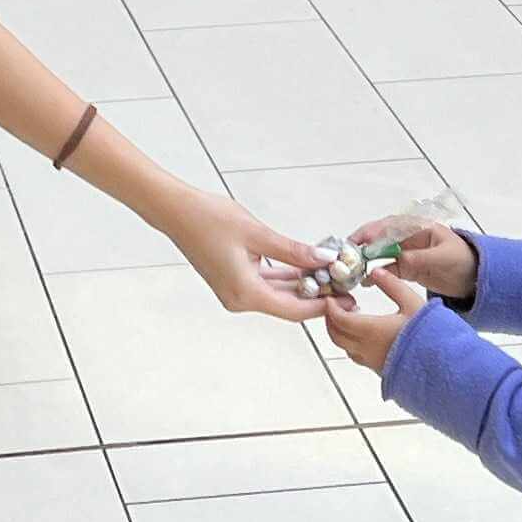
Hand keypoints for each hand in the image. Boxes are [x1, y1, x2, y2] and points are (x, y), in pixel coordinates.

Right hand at [170, 191, 329, 321]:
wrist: (176, 212)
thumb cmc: (209, 219)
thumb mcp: (258, 234)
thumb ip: (293, 251)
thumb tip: (324, 260)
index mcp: (245, 293)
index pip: (293, 309)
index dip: (322, 306)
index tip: (345, 300)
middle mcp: (239, 299)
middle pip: (287, 304)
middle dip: (316, 295)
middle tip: (345, 287)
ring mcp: (235, 291)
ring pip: (277, 293)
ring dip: (302, 285)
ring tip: (331, 274)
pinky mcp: (233, 280)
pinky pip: (265, 284)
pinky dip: (285, 277)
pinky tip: (305, 266)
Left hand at [320, 268, 429, 374]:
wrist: (443, 365)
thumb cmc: (429, 334)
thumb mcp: (412, 302)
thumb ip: (392, 285)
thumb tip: (376, 271)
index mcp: (370, 330)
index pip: (339, 319)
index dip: (331, 307)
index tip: (331, 297)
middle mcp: (366, 349)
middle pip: (336, 335)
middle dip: (331, 319)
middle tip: (335, 305)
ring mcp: (371, 361)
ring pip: (344, 347)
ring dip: (340, 332)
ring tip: (351, 317)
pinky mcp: (379, 369)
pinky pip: (356, 355)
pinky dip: (351, 343)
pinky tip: (363, 333)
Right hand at [355, 213, 475, 301]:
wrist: (475, 278)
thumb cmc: (462, 261)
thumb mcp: (443, 258)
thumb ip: (420, 258)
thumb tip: (397, 260)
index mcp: (417, 227)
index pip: (388, 226)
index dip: (371, 233)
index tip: (356, 242)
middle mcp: (407, 237)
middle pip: (379, 238)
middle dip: (362, 246)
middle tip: (346, 257)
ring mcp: (406, 252)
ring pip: (379, 254)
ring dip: (365, 261)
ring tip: (351, 270)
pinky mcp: (406, 267)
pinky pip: (386, 268)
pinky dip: (374, 273)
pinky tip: (364, 281)